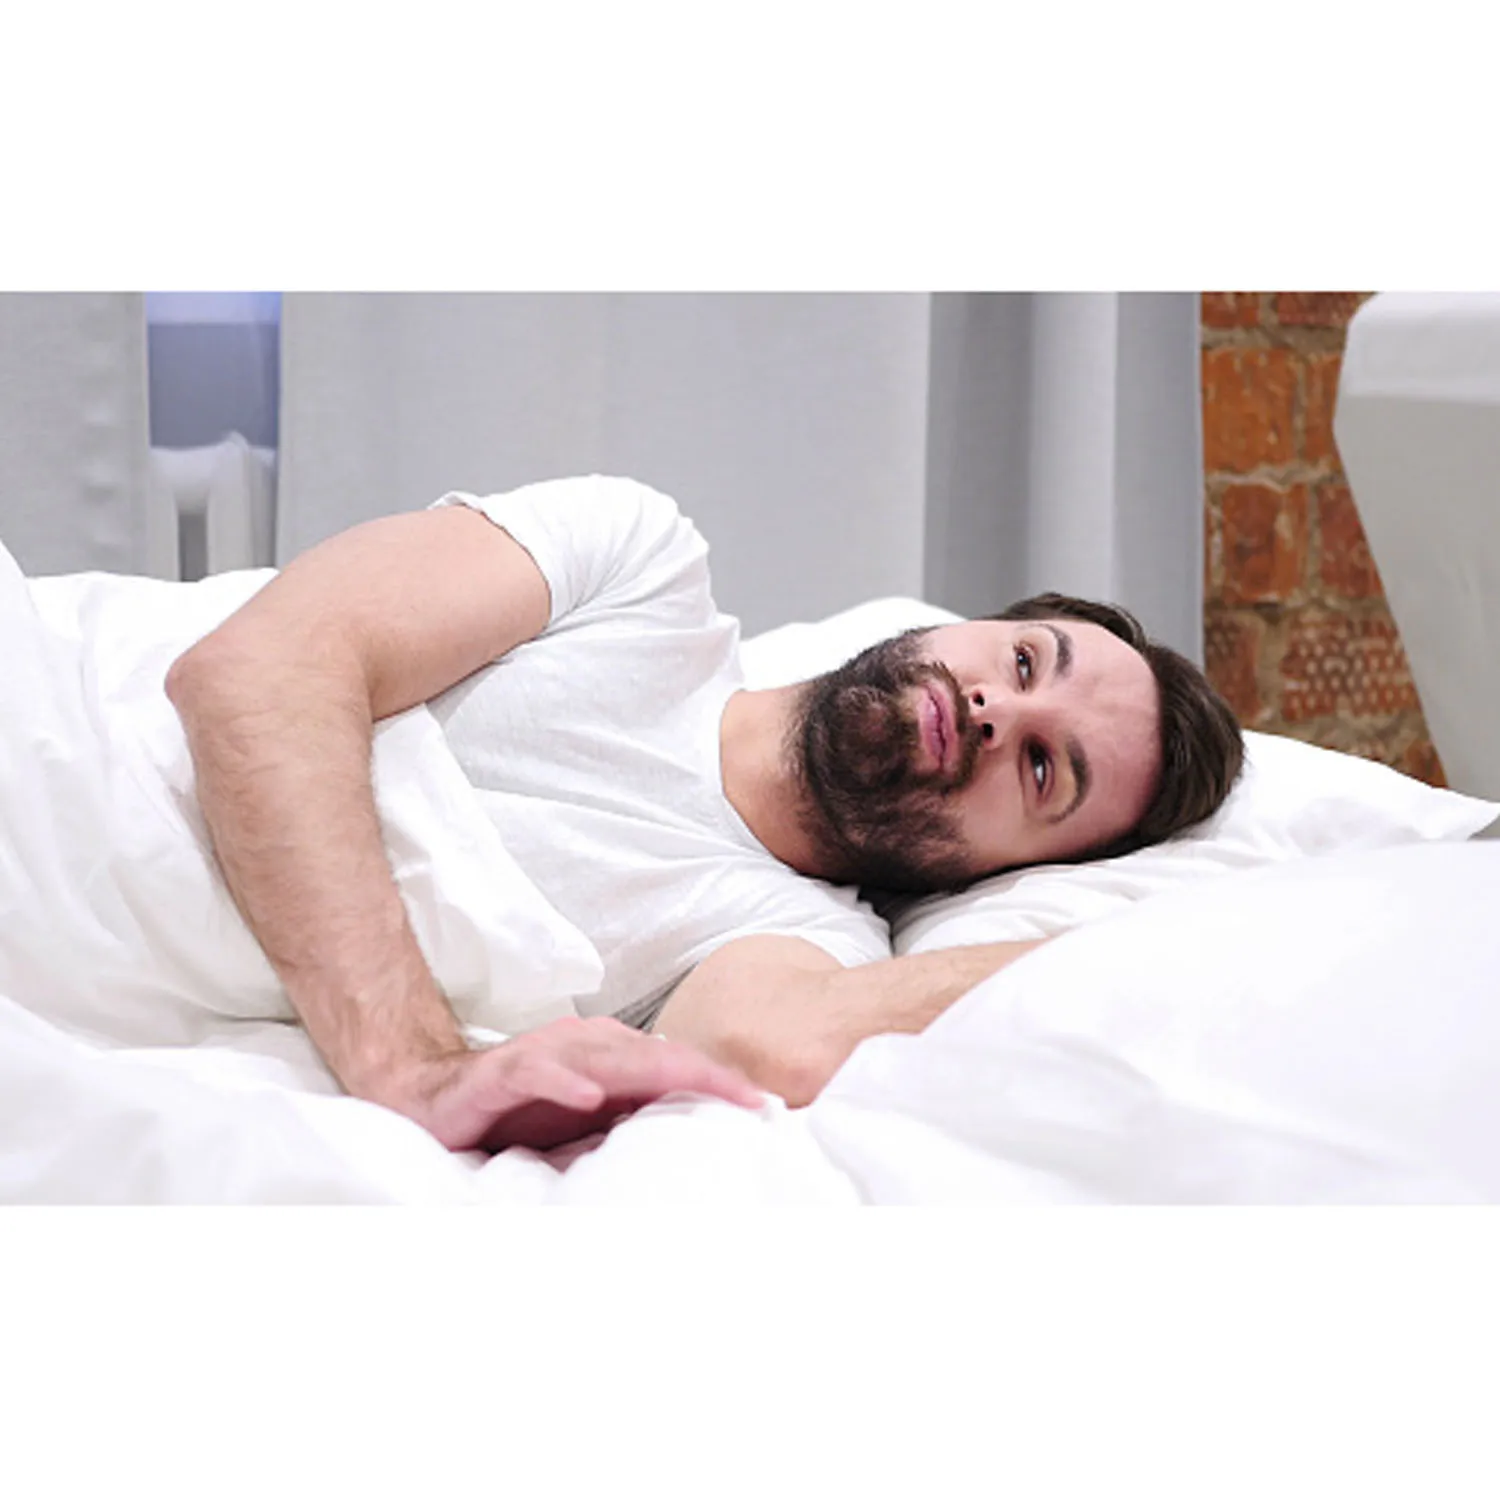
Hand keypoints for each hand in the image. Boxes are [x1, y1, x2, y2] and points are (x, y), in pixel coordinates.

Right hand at [367, 1015, 765, 1152]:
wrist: (430, 1101)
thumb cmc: (514, 1115)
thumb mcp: (582, 1131)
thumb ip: (627, 1130)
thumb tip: (688, 1148)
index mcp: (607, 1060)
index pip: (672, 1066)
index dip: (718, 1083)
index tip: (766, 1106)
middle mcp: (581, 1047)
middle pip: (652, 1056)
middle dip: (703, 1074)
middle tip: (749, 1098)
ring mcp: (542, 1055)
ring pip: (604, 1056)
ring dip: (649, 1070)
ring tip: (693, 1085)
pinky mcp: (500, 1073)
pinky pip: (535, 1072)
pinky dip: (562, 1082)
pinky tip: (588, 1096)